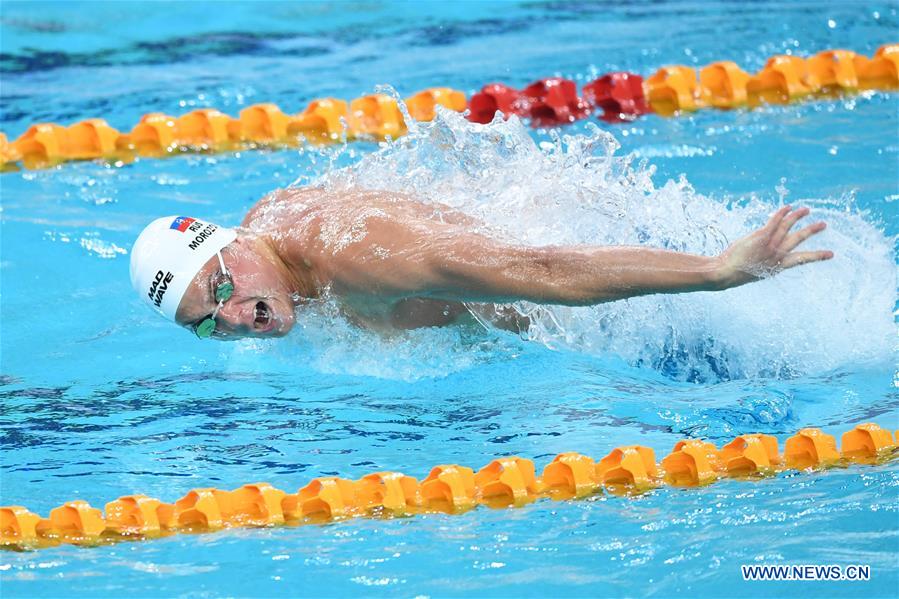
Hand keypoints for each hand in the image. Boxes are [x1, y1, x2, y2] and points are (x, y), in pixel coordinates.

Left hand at [713, 205, 833, 288]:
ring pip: (788, 226)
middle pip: (798, 239)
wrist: (727, 272)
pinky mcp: (761, 236)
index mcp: (779, 266)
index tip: (831, 254)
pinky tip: (788, 207)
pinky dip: (782, 213)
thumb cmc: (740, 272)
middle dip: (812, 231)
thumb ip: (769, 261)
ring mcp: (770, 244)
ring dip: (797, 216)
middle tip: (824, 224)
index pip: (802, 259)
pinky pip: (774, 221)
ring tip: (806, 210)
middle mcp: (777, 254)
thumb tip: (774, 252)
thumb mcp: (760, 271)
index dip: (817, 256)